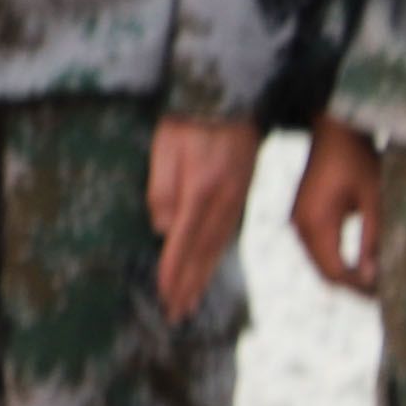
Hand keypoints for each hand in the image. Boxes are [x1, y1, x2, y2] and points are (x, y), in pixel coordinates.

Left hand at [146, 117, 264, 315]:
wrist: (231, 92)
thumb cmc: (191, 116)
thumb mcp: (165, 144)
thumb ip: (162, 187)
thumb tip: (164, 228)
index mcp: (202, 189)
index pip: (184, 240)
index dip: (173, 271)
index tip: (164, 296)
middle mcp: (225, 199)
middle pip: (205, 251)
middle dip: (190, 284)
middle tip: (177, 313)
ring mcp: (238, 197)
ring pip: (219, 245)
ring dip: (204, 275)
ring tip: (192, 299)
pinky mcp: (243, 191)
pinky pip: (229, 231)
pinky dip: (218, 254)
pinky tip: (211, 264)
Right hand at [288, 123, 383, 297]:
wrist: (334, 129)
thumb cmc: (357, 158)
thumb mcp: (373, 198)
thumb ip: (372, 237)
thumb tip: (372, 276)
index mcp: (316, 222)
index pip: (335, 271)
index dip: (359, 288)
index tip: (384, 295)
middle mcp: (300, 225)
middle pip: (324, 272)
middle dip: (352, 286)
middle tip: (382, 295)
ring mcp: (297, 221)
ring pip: (319, 263)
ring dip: (344, 275)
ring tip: (374, 283)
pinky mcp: (301, 216)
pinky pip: (317, 249)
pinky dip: (336, 260)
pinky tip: (359, 264)